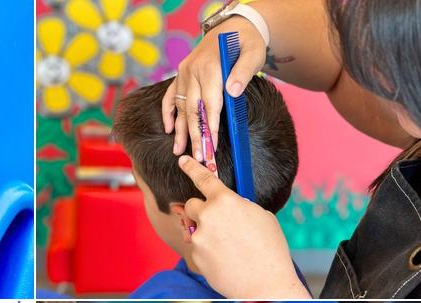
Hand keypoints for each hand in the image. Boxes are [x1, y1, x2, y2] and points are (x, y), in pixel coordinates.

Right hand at [162, 15, 266, 161]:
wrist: (233, 27)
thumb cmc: (246, 43)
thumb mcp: (253, 54)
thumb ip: (243, 72)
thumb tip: (232, 92)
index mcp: (211, 67)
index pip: (210, 104)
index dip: (210, 127)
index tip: (211, 146)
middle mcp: (193, 71)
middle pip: (192, 110)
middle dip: (194, 136)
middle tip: (198, 157)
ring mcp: (184, 73)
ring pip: (180, 107)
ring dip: (179, 130)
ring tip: (178, 150)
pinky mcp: (181, 75)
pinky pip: (170, 96)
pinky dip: (167, 113)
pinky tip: (168, 129)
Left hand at [178, 155, 310, 298]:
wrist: (264, 283)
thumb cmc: (269, 249)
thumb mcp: (260, 216)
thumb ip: (238, 206)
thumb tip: (228, 205)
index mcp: (226, 201)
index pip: (203, 178)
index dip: (191, 167)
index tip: (183, 161)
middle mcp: (208, 216)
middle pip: (192, 205)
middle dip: (201, 211)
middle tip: (217, 222)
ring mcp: (199, 237)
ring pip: (195, 228)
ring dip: (206, 233)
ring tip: (229, 246)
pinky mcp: (196, 255)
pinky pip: (198, 247)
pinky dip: (208, 251)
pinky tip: (225, 259)